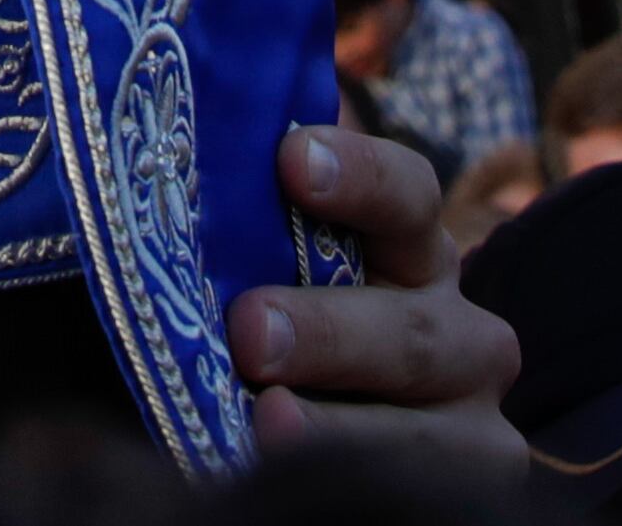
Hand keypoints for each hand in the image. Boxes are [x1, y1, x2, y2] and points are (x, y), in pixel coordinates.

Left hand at [228, 125, 521, 471]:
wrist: (307, 424)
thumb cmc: (271, 324)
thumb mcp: (263, 267)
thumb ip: (236, 218)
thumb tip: (151, 132)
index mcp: (410, 250)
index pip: (405, 194)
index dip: (358, 174)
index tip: (289, 159)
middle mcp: (457, 331)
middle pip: (413, 329)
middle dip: (330, 332)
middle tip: (251, 331)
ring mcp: (470, 422)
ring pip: (427, 431)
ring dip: (342, 428)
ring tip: (268, 421)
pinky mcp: (469, 489)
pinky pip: (426, 493)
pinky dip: (354, 479)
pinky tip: (288, 475)